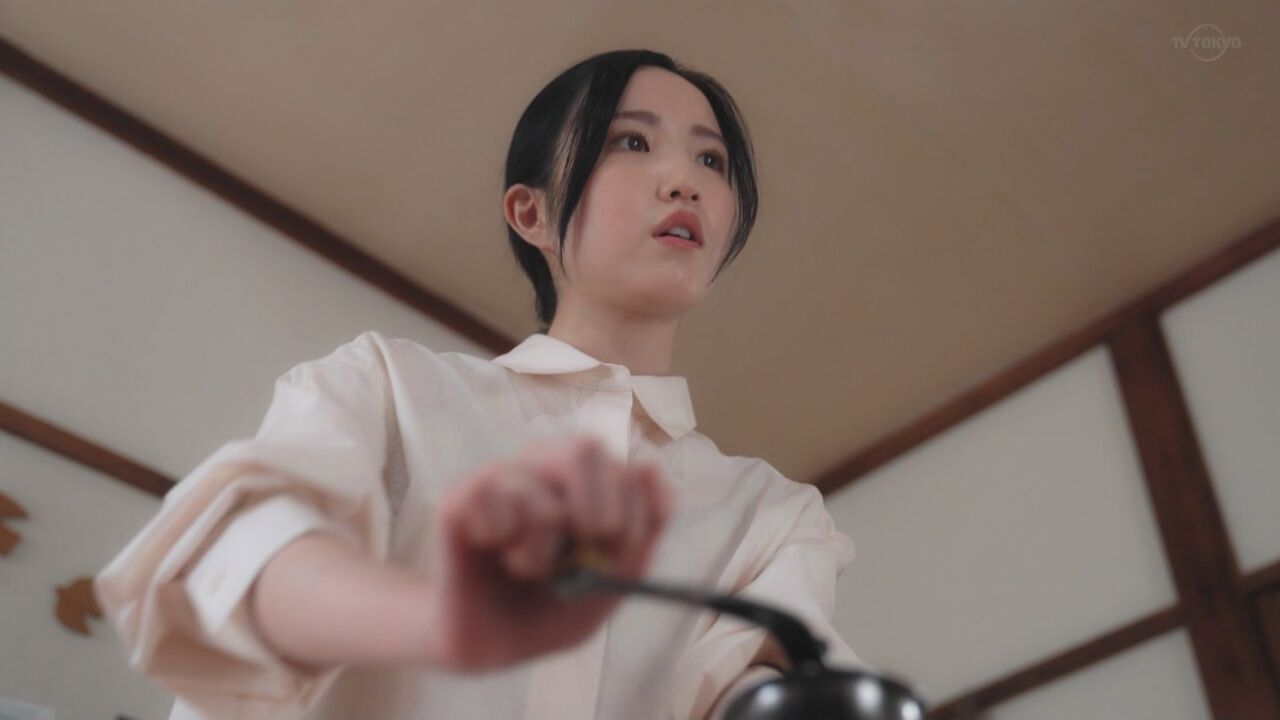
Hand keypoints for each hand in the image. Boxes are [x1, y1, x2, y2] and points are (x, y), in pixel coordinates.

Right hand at [417, 434, 671, 671]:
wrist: (493, 645)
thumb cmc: (554, 608)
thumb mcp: (614, 580)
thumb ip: (644, 527)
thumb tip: (650, 465)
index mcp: (591, 481)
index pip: (632, 473)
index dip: (634, 519)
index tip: (617, 556)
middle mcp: (546, 466)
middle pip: (586, 450)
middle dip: (598, 515)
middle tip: (582, 552)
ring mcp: (503, 477)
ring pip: (540, 501)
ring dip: (541, 555)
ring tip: (527, 569)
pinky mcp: (459, 497)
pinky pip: (488, 497)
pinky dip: (500, 538)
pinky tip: (493, 551)